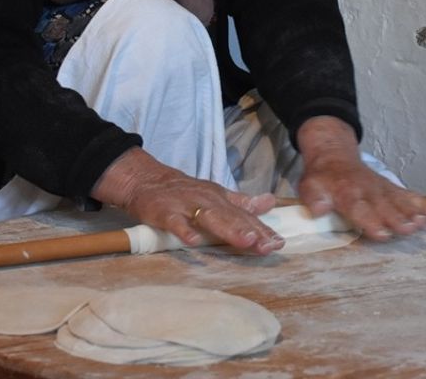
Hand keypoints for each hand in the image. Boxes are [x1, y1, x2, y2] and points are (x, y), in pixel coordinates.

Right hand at [91, 148, 283, 253]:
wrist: (147, 181)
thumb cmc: (185, 192)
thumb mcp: (216, 194)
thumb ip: (242, 202)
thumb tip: (270, 202)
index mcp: (220, 198)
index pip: (244, 216)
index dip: (262, 229)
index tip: (279, 243)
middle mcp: (207, 200)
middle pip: (232, 217)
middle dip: (251, 231)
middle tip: (268, 245)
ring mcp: (186, 205)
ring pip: (210, 218)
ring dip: (228, 229)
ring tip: (246, 241)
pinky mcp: (165, 212)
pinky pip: (175, 222)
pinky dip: (185, 231)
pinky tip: (194, 242)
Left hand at [296, 116, 425, 239]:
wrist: (335, 155)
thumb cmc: (322, 178)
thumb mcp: (309, 186)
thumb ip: (314, 198)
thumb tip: (319, 209)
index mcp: (347, 193)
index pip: (359, 208)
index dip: (370, 221)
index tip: (382, 233)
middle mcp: (368, 191)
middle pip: (384, 206)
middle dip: (397, 218)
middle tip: (409, 229)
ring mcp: (382, 189)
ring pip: (400, 201)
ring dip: (414, 212)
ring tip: (425, 222)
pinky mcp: (392, 189)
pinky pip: (410, 197)